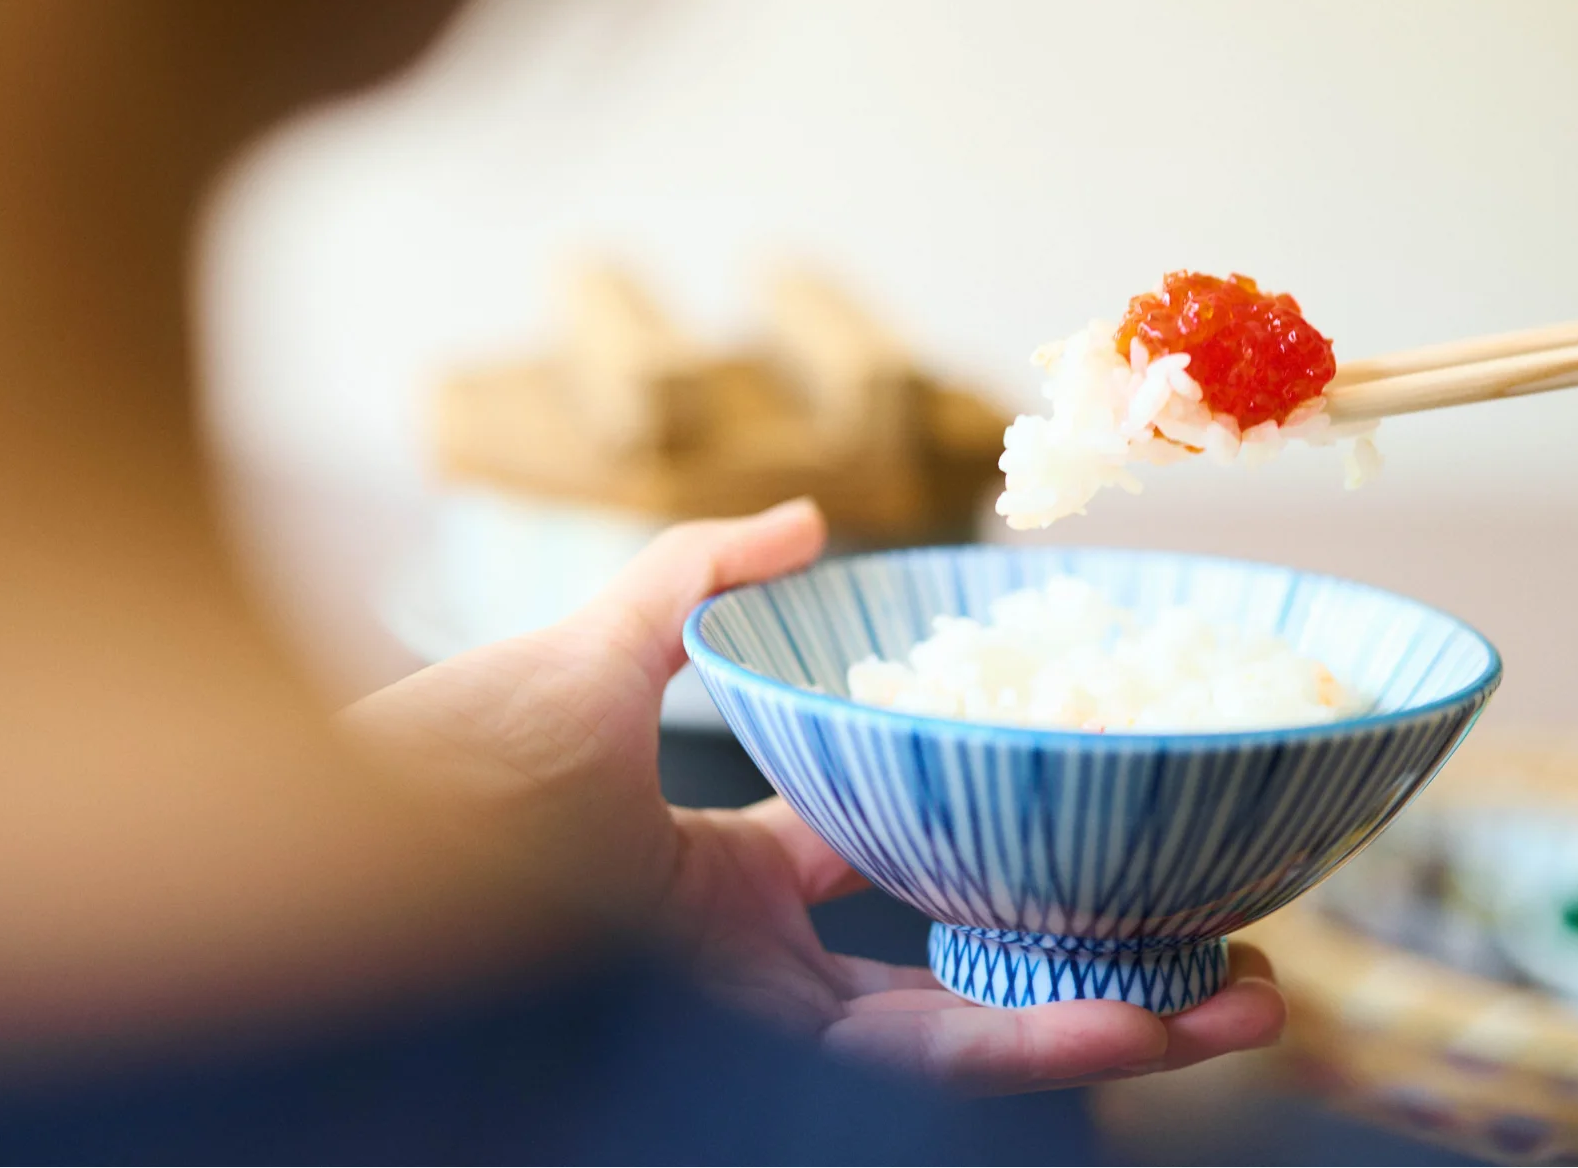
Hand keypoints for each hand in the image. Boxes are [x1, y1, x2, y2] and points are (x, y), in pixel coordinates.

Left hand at [346, 500, 1285, 1092]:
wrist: (329, 859)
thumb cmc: (444, 757)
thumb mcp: (595, 650)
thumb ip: (697, 581)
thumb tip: (813, 514)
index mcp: (736, 871)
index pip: (901, 859)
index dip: (1005, 841)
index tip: (1107, 813)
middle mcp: (765, 961)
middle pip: (966, 969)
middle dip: (1102, 965)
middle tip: (1237, 952)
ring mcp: (765, 1024)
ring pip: (970, 1036)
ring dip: (1114, 1024)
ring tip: (1249, 1001)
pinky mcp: (764, 1062)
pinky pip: (922, 1064)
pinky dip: (1035, 1053)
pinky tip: (1141, 1026)